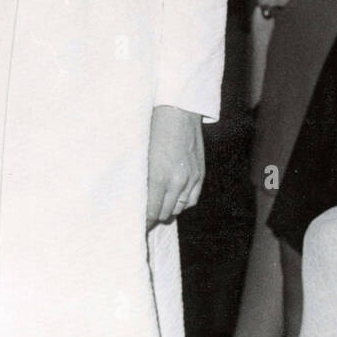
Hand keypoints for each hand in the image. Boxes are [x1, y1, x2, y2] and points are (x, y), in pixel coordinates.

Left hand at [146, 105, 203, 231]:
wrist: (178, 111)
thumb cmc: (154, 129)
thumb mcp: (142, 155)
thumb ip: (141, 179)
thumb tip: (136, 199)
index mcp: (158, 177)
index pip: (150, 212)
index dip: (143, 221)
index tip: (136, 225)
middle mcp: (177, 181)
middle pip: (164, 213)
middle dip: (153, 216)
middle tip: (144, 216)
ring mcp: (191, 178)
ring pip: (179, 209)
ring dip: (168, 210)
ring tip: (158, 206)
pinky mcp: (200, 173)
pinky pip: (192, 200)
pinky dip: (182, 203)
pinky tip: (174, 199)